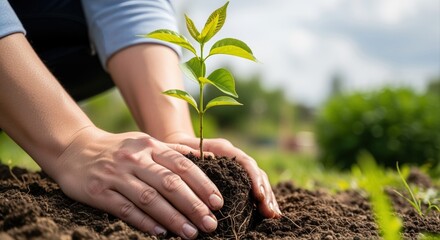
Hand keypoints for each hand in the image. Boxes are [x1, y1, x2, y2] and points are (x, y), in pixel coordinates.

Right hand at [52, 127, 222, 238]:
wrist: (74, 148)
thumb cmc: (118, 149)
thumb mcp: (145, 143)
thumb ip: (173, 152)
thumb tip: (209, 160)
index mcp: (149, 146)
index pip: (182, 166)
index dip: (202, 185)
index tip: (217, 203)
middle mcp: (135, 159)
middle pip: (170, 183)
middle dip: (193, 205)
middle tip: (210, 223)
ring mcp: (116, 175)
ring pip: (150, 198)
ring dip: (173, 217)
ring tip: (191, 233)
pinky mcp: (98, 191)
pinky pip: (125, 209)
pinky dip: (145, 221)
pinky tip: (161, 232)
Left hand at [164, 133, 281, 218]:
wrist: (176, 145)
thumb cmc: (178, 149)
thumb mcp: (182, 150)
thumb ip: (193, 156)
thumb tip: (207, 163)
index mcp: (223, 149)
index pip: (245, 161)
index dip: (254, 178)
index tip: (259, 195)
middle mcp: (233, 157)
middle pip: (256, 173)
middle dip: (266, 192)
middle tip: (271, 212)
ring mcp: (236, 168)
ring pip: (257, 181)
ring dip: (267, 198)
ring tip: (273, 215)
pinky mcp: (234, 179)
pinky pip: (251, 189)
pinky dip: (260, 201)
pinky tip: (265, 214)